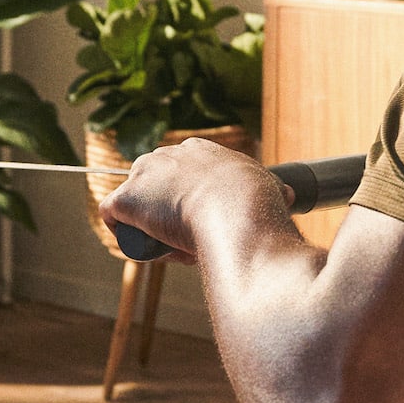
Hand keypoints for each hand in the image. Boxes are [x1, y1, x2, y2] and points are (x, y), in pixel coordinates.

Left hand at [97, 137, 282, 264]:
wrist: (235, 206)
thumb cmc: (257, 200)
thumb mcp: (270, 187)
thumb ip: (271, 190)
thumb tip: (288, 196)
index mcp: (198, 151)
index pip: (185, 178)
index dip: (195, 205)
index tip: (209, 224)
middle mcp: (164, 156)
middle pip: (158, 192)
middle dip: (172, 217)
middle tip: (196, 240)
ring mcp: (140, 177)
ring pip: (139, 210)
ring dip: (154, 232)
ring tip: (181, 248)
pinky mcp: (124, 200)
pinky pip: (116, 222)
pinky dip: (133, 240)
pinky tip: (155, 251)